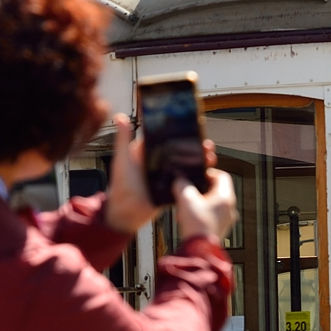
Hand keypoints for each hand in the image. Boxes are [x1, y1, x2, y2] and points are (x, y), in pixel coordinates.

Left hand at [101, 114, 212, 234]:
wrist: (127, 213)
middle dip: (195, 148)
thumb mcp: (123, 159)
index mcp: (148, 153)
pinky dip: (196, 178)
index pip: (167, 140)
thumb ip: (123, 139)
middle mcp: (158, 163)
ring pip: (186, 165)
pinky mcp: (172, 188)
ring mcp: (166, 176)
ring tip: (210, 158)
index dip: (182, 135)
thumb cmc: (122, 185)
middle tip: (207, 145)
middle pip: (180, 152)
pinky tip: (207, 174)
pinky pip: (186, 181)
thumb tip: (120, 117)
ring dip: (199, 162)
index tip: (195, 130)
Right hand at [175, 165, 238, 245]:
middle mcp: (230, 208)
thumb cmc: (197, 225)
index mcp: (226, 198)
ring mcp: (227, 220)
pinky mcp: (221, 230)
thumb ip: (182, 185)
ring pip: (215, 204)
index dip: (208, 173)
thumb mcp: (186, 199)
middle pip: (218, 190)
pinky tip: (190, 218)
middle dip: (202, 189)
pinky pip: (213, 216)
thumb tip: (180, 181)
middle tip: (190, 191)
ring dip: (201, 202)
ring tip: (187, 206)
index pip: (222, 176)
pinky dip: (202, 213)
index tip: (197, 176)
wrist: (199, 250)